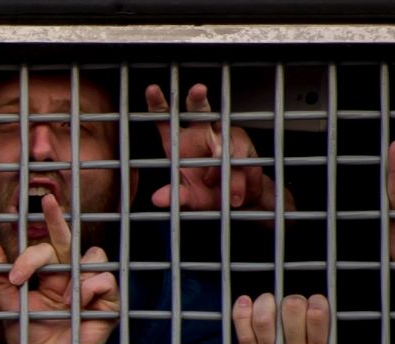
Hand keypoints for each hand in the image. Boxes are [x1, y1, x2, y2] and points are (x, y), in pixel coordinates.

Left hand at [0, 194, 120, 343]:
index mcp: (48, 275)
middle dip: (58, 218)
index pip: (44, 246)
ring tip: (64, 298)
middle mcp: (70, 275)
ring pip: (92, 255)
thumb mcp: (10, 308)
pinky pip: (104, 278)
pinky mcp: (108, 299)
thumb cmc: (33, 338)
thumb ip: (1, 279)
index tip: (19, 245)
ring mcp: (90, 285)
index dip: (35, 238)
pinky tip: (79, 304)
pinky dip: (90, 288)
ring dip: (74, 273)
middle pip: (68, 239)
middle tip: (48, 201)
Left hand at [145, 83, 292, 212]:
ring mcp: (224, 135)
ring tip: (218, 188)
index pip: (165, 118)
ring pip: (225, 140)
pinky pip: (240, 155)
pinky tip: (234, 193)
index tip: (151, 89)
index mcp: (179, 142)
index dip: (158, 103)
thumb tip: (158, 199)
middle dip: (198, 99)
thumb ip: (175, 196)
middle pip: (199, 110)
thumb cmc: (205, 193)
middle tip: (198, 90)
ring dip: (223, 166)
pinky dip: (237, 177)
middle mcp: (201, 133)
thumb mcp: (188, 198)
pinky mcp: (242, 143)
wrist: (236, 203)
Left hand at [233, 293, 337, 343]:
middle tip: (291, 304)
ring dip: (266, 302)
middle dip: (292, 299)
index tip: (314, 303)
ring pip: (264, 320)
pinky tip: (244, 302)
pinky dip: (240, 314)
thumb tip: (321, 309)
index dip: (316, 301)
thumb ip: (329, 341)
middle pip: (291, 310)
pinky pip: (243, 334)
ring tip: (268, 301)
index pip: (317, 315)